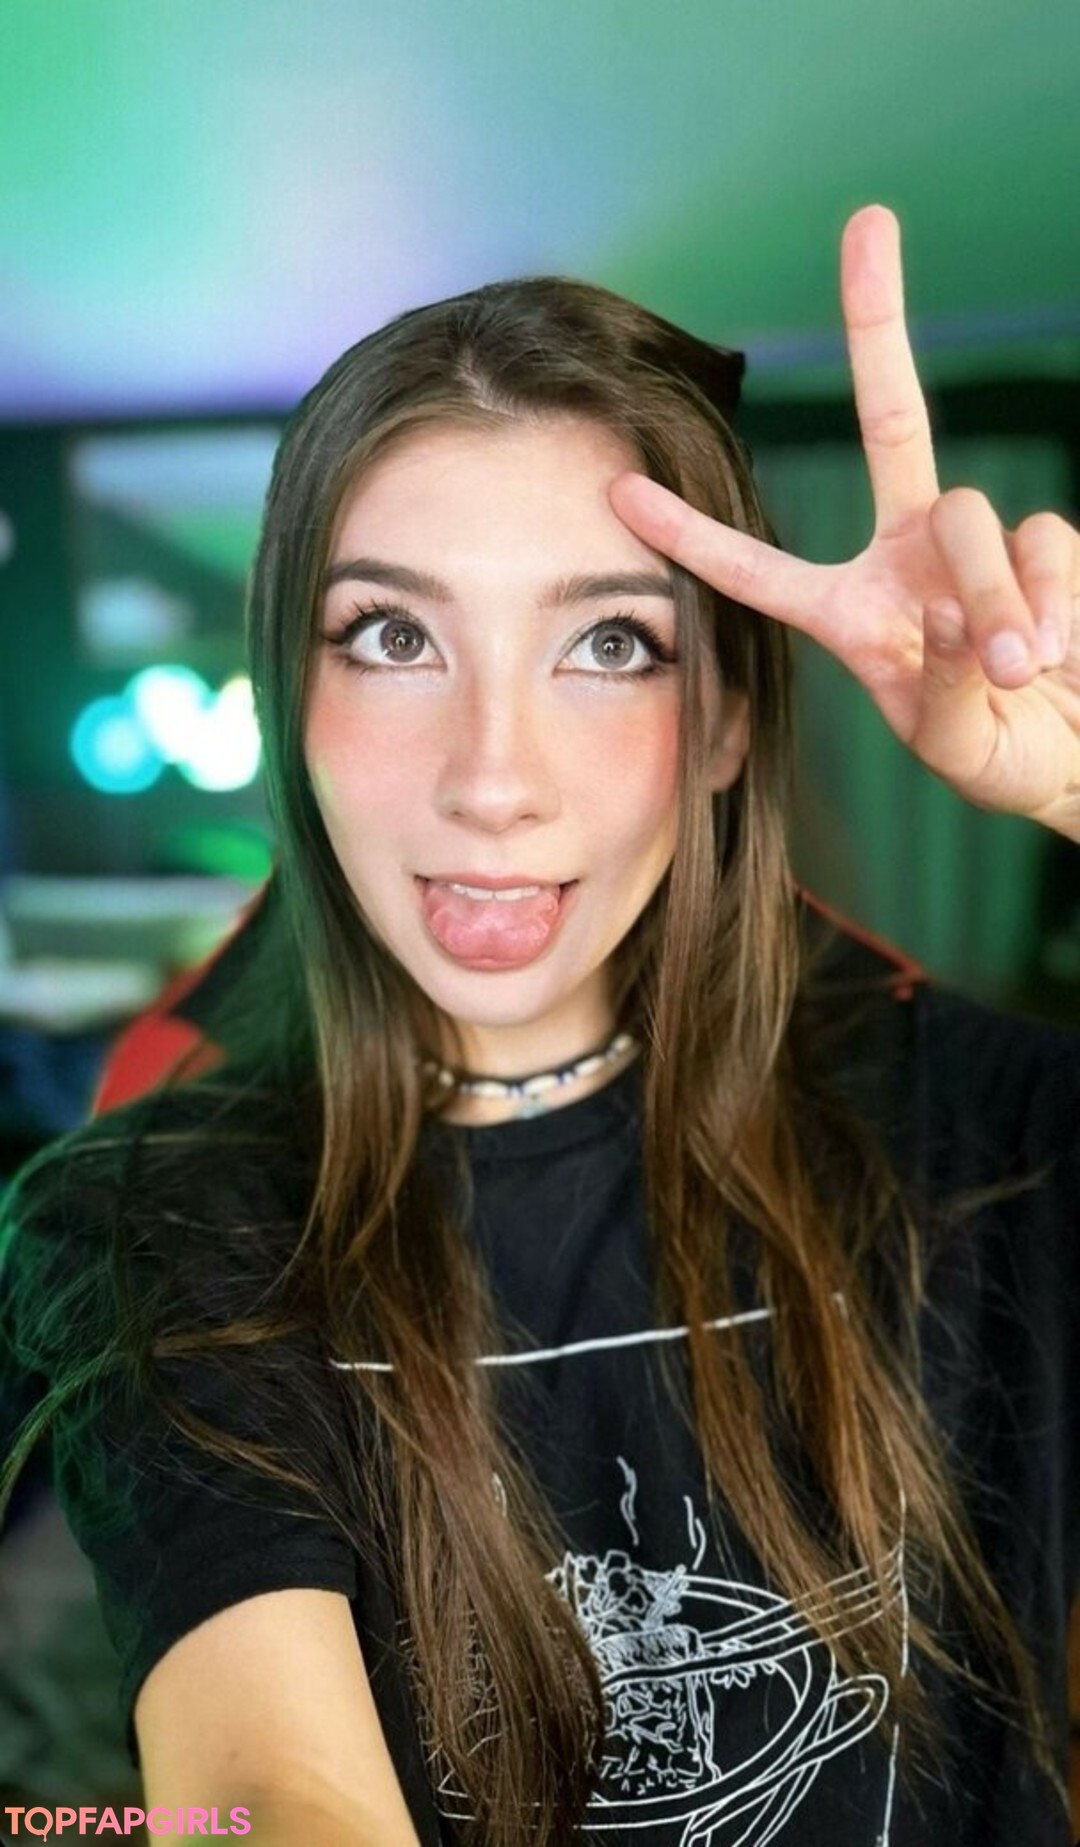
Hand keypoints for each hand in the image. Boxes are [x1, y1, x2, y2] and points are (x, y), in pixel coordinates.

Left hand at [610, 205, 1079, 840]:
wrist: (1075, 758)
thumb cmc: (998, 755)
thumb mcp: (954, 742)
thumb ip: (943, 686)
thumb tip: (952, 605)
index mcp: (849, 612)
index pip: (757, 569)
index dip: (691, 535)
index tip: (617, 489)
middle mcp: (906, 557)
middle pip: (892, 418)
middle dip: (878, 315)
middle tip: (871, 219)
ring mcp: (977, 545)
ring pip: (970, 518)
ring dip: (995, 598)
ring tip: (1019, 669)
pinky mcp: (1046, 548)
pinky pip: (1043, 543)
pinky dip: (1051, 599)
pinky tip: (1061, 651)